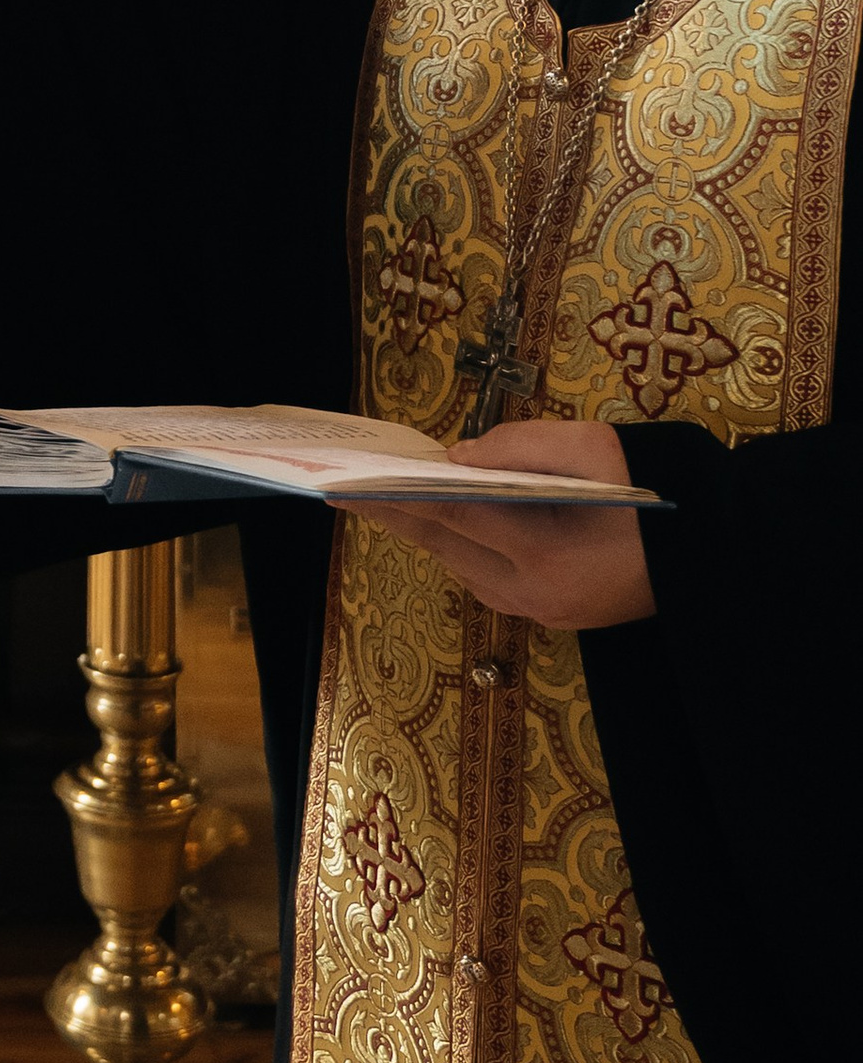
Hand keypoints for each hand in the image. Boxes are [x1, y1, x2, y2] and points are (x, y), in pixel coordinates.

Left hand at [352, 417, 653, 630]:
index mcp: (545, 551)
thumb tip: (457, 459)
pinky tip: (453, 527)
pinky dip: (466, 551)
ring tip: (393, 504)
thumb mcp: (591, 445)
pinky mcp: (558, 616)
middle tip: (351, 492)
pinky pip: (492, 583)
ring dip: (432, 536)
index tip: (346, 488)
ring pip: (466, 571)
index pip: (452, 517)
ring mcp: (546, 612)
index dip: (395, 499)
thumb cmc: (657, 484)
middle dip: (399, 518)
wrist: (717, 548)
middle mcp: (535, 593)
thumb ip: (516, 446)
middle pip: (449, 548)